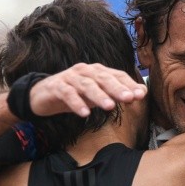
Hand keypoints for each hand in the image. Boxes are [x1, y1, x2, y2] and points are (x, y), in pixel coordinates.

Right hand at [28, 63, 146, 116]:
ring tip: (109, 107)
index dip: (128, 84)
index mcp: (97, 71)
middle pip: (103, 78)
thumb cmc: (76, 93)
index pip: (116, 75)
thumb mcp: (98, 94)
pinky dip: (76, 103)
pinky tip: (84, 114)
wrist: (44, 94)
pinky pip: (68, 94)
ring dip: (99, 96)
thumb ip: (117, 93)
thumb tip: (141, 93)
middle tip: (129, 98)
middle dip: (117, 88)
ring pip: (86, 85)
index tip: (140, 96)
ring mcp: (70, 77)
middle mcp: (85, 71)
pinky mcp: (57, 87)